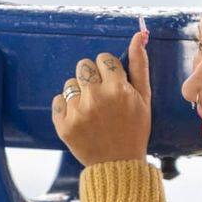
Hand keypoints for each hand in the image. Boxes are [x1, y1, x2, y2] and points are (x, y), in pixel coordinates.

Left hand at [51, 31, 150, 166]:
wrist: (118, 165)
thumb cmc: (134, 131)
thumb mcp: (144, 98)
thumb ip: (140, 65)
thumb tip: (138, 36)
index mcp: (117, 89)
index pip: (104, 59)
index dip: (109, 71)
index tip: (112, 85)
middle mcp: (95, 98)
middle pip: (83, 66)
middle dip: (91, 77)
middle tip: (100, 97)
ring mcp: (77, 112)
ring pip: (69, 83)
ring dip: (78, 92)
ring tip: (90, 110)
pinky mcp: (63, 124)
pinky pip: (57, 100)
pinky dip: (66, 107)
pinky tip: (79, 118)